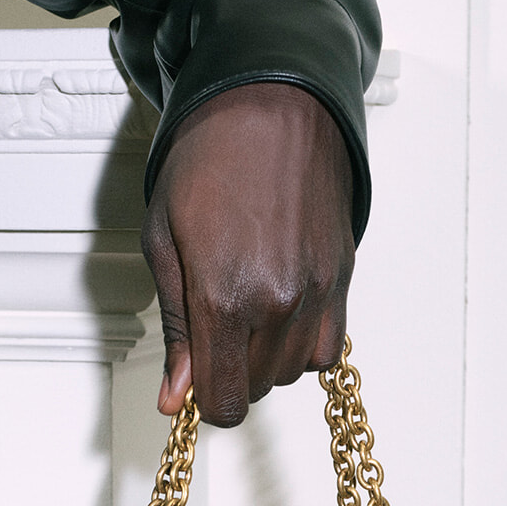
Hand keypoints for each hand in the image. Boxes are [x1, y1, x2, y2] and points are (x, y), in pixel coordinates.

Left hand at [142, 82, 355, 426]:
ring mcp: (317, 292)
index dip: (203, 399)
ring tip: (247, 306)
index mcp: (225, 297)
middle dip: (231, 372)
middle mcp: (278, 302)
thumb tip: (175, 397)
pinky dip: (302, 343)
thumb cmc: (210, 159)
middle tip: (215, 324)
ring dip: (266, 358)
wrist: (270, 102)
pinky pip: (325, 349)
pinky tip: (280, 309)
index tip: (194, 378)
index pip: (224, 403)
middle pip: (256, 391)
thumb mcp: (164, 243)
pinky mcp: (342, 279)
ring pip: (290, 372)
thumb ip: (176, 331)